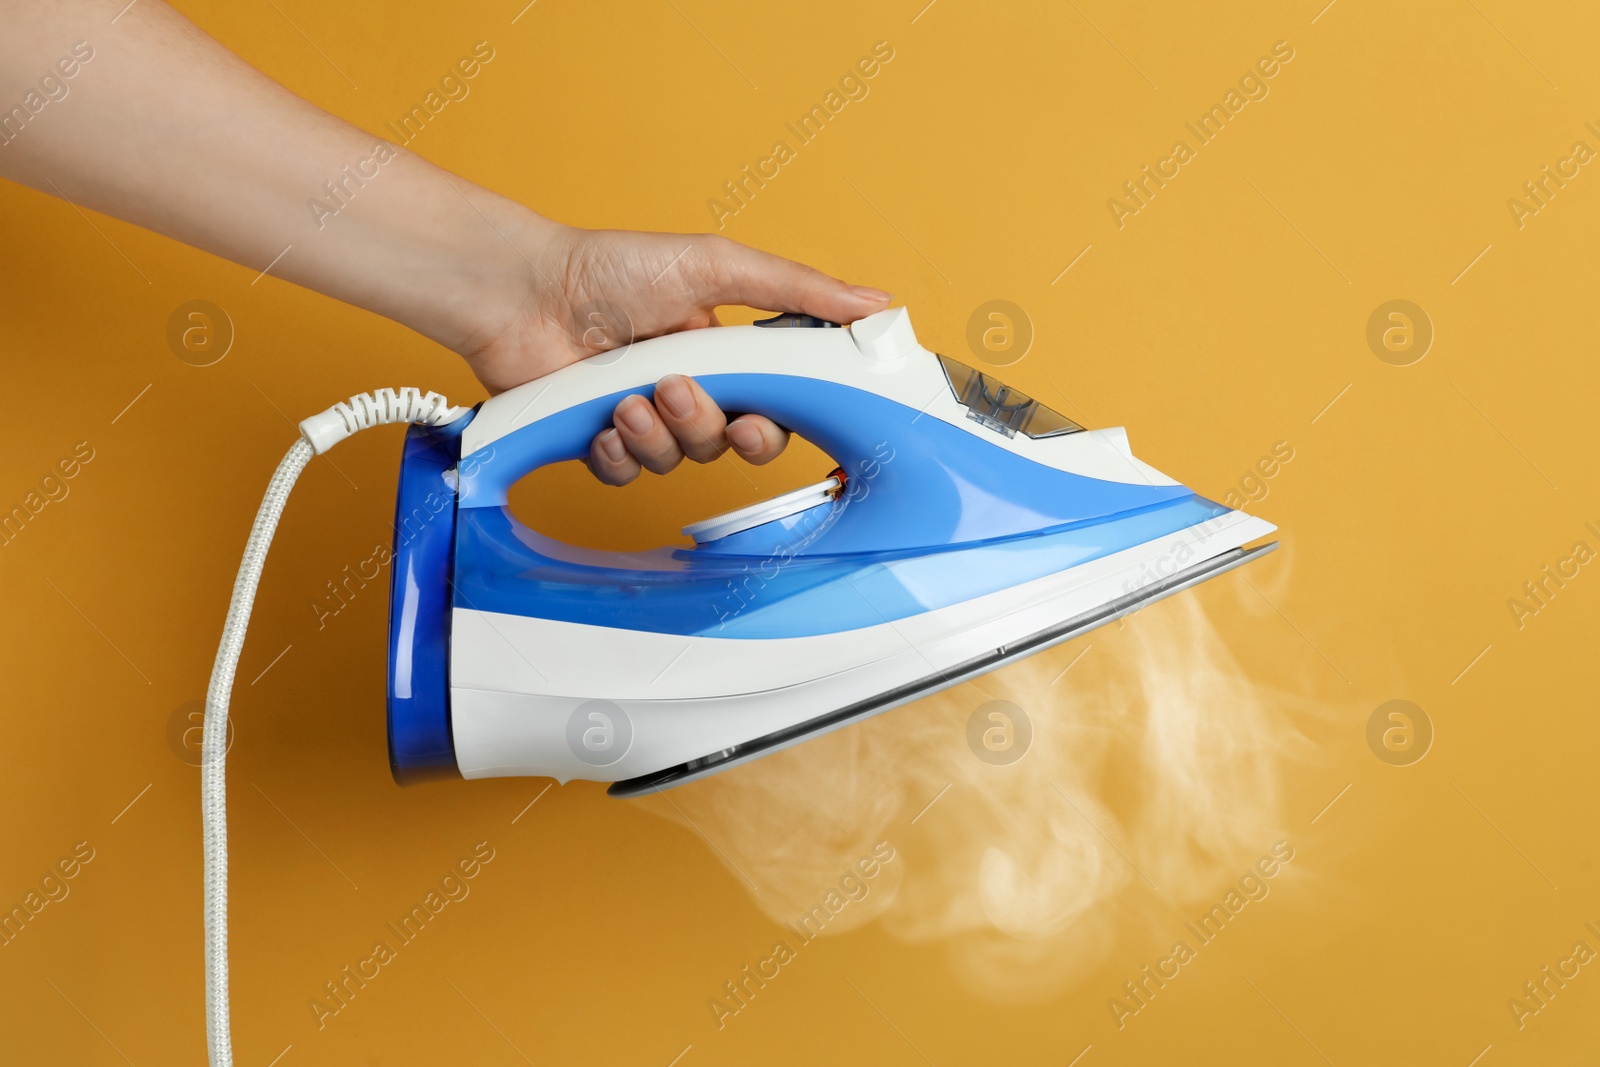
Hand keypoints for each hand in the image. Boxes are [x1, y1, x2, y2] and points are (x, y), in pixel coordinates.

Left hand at [459, 226, 891, 484]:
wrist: (523, 293)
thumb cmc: (612, 268)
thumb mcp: (718, 265)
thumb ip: (798, 289)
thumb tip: (874, 303)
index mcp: (727, 354)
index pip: (774, 408)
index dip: (772, 425)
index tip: (762, 419)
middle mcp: (690, 390)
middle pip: (729, 445)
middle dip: (707, 426)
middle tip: (677, 391)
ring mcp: (644, 418)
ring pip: (678, 462)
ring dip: (656, 433)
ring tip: (627, 394)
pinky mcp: (599, 443)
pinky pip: (627, 475)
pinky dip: (616, 452)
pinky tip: (601, 420)